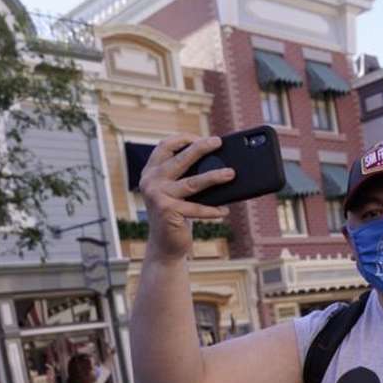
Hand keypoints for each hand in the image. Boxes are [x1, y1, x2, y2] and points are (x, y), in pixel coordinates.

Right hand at [140, 135, 233, 260]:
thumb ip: (187, 176)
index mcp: (151, 172)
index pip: (164, 145)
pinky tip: (224, 210)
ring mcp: (157, 196)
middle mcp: (151, 181)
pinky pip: (196, 208)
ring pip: (192, 183)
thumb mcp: (178, 192)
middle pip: (180, 159)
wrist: (165, 245)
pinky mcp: (167, 211)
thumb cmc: (177, 215)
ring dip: (214, 177)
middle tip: (218, 142)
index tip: (202, 137)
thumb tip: (219, 163)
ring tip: (231, 174)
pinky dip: (212, 209)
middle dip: (201, 148)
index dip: (183, 138)